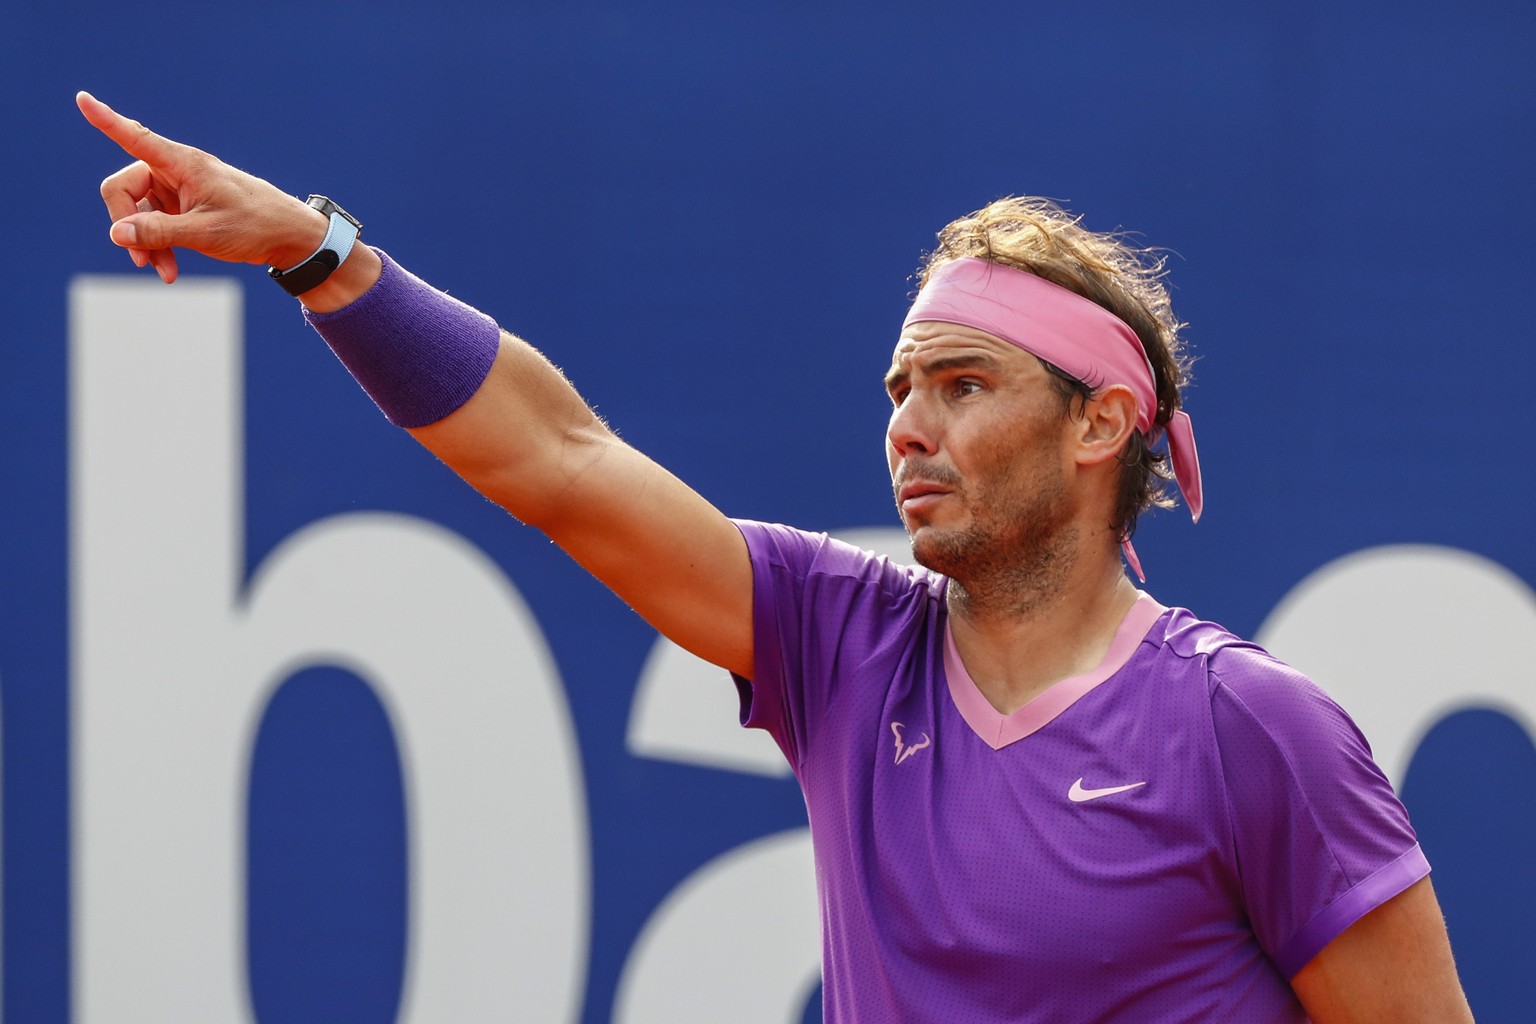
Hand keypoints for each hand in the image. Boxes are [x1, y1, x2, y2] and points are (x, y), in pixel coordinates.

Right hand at [78, 91, 326, 283]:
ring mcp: (177, 190)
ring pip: (138, 212)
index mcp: (183, 164)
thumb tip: (117, 233)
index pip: (135, 137)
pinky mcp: (182, 207)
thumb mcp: (206, 233)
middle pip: (123, 188)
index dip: (106, 120)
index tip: (82, 99)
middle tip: (140, 259)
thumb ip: (160, 232)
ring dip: (145, 243)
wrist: (289, 237)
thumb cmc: (255, 226)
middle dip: (128, 225)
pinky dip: (158, 246)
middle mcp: (175, 171)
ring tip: (163, 271)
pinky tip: (168, 270)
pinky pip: (154, 224)